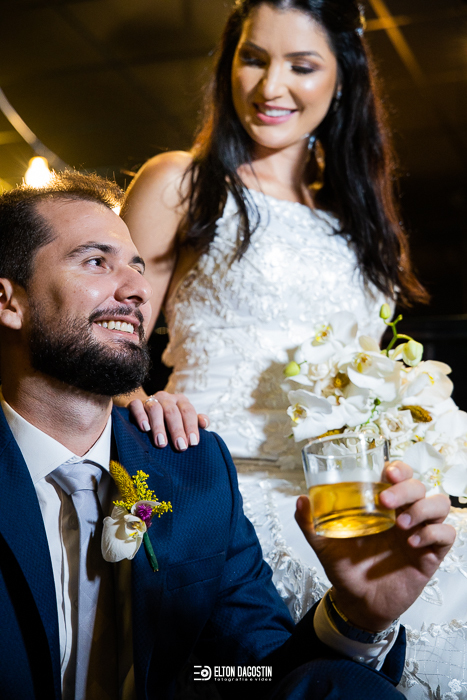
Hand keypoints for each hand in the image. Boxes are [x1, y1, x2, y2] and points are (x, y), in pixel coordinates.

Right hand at [129, 391, 208, 450]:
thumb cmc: (170, 418)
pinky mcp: (135, 402)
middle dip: (177, 430)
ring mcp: (150, 399)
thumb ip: (195, 421)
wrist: (145, 408)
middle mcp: (166, 398)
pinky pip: (137, 406)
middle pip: (172, 412)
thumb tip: (204, 423)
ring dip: (159, 427)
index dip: (191, 427)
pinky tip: (145, 428)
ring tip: (161, 443)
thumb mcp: (184, 418)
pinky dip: (141, 416)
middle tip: (180, 447)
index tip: (192, 443)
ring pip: (155, 409)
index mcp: (181, 400)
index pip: (188, 412)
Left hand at [295, 461, 454, 630]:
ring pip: (439, 504)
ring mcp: (419, 532)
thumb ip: (310, 523)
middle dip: (406, 488)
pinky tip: (414, 543)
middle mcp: (404, 513)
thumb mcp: (324, 544)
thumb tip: (301, 500)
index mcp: (382, 505)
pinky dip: (434, 533)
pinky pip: (447, 534)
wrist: (358, 603)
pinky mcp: (431, 554)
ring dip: (422, 509)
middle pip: (420, 486)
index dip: (399, 468)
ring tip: (401, 525)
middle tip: (386, 501)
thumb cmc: (346, 568)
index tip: (387, 472)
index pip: (399, 475)